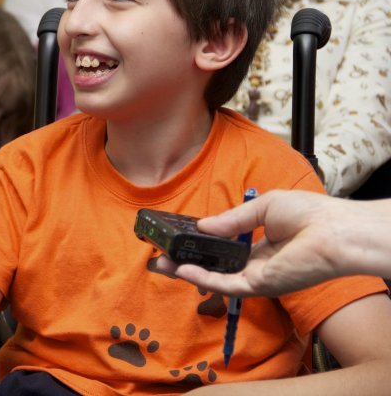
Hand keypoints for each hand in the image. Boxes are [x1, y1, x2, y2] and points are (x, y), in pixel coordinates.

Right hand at [169, 190, 344, 296]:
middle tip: (161, 256)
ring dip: (185, 272)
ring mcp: (256, 277)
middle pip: (213, 267)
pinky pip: (224, 284)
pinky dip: (201, 278)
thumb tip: (202, 225)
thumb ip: (231, 219)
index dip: (201, 245)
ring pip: (213, 278)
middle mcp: (256, 264)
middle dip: (185, 262)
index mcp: (261, 246)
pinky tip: (182, 269)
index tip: (180, 238)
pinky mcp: (258, 285)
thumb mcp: (262, 207)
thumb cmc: (309, 214)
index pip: (224, 250)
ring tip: (160, 263)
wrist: (333, 231)